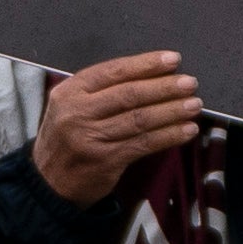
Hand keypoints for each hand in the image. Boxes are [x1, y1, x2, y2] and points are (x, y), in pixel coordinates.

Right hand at [32, 51, 200, 204]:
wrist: (48, 183)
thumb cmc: (67, 138)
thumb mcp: (70, 106)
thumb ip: (100, 90)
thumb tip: (151, 75)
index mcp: (70, 91)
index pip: (113, 71)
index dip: (146, 64)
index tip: (173, 60)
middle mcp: (78, 113)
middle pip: (129, 95)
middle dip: (164, 87)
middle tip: (190, 83)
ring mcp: (91, 138)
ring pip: (140, 120)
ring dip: (172, 111)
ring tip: (194, 105)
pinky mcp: (105, 161)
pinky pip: (144, 144)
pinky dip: (169, 136)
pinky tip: (186, 130)